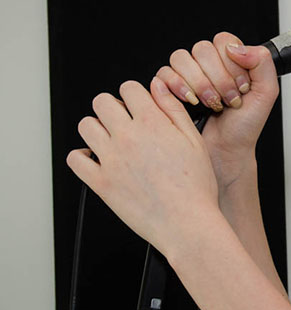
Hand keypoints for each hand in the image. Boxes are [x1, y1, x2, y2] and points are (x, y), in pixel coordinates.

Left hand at [66, 78, 219, 257]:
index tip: (139, 105)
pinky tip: (98, 160)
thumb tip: (158, 87)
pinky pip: (76, 159)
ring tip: (112, 141)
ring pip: (86, 126)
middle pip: (101, 102)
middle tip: (124, 122)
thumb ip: (173, 110)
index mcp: (153, 125)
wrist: (186, 222)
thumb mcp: (194, 141)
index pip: (129, 88)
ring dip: (97, 128)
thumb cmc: (195, 188)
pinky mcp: (100, 182)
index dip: (135, 95)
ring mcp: (111, 160)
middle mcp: (128, 138)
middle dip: (113, 107)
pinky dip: (83, 156)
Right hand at [155, 32, 279, 186]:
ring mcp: (188, 75)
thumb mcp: (266, 93)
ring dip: (200, 83)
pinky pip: (163, 73)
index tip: (242, 86)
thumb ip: (262, 62)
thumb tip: (236, 48)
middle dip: (218, 78)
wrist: (227, 151)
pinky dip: (178, 86)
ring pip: (181, 58)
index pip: (223, 41)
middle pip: (202, 49)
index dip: (232, 63)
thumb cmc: (245, 126)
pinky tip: (193, 102)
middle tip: (229, 99)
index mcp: (230, 61)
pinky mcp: (170, 88)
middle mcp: (208, 65)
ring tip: (212, 103)